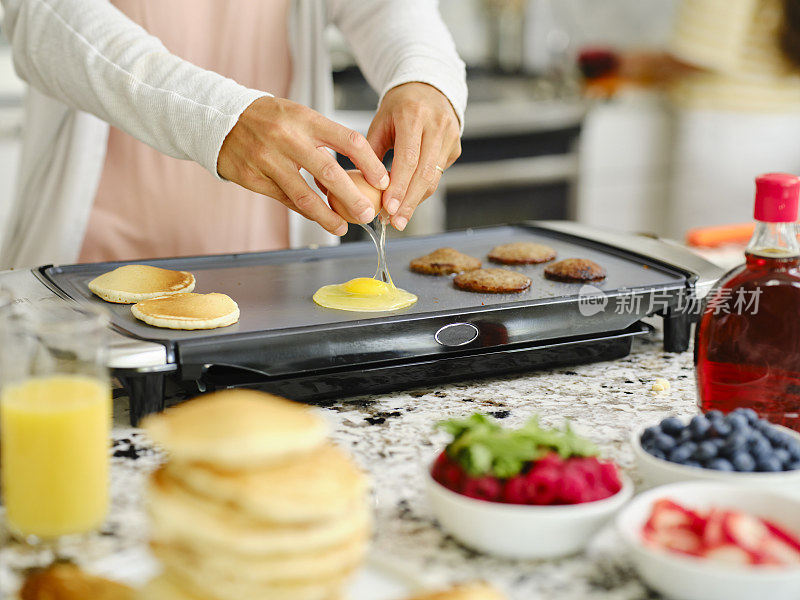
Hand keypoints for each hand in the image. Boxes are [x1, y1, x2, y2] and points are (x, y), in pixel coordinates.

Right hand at [218, 97, 389, 235]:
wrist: (220, 119)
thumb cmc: (270, 119)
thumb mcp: (299, 117)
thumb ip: (325, 140)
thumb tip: (359, 172)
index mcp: (306, 119)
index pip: (347, 140)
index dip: (370, 163)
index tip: (384, 181)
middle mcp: (287, 138)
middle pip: (329, 172)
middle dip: (352, 198)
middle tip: (368, 214)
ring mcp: (268, 159)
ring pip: (304, 195)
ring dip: (327, 216)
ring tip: (342, 228)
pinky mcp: (253, 178)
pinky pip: (285, 200)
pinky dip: (304, 210)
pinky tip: (319, 217)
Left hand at [367, 82, 460, 230]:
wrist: (428, 87)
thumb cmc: (399, 107)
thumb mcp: (379, 122)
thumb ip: (371, 152)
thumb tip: (361, 186)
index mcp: (413, 115)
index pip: (408, 158)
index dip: (399, 186)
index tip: (388, 208)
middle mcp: (436, 125)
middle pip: (424, 173)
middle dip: (409, 202)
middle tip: (395, 223)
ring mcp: (450, 136)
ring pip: (434, 178)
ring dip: (416, 201)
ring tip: (399, 218)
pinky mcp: (455, 147)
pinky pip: (438, 174)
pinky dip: (422, 189)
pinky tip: (408, 200)